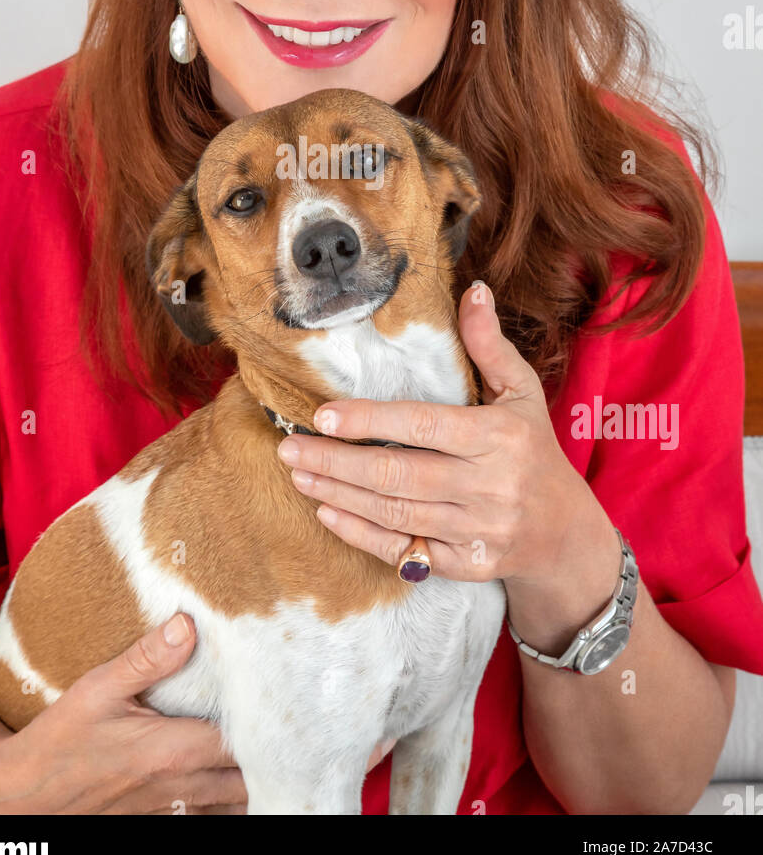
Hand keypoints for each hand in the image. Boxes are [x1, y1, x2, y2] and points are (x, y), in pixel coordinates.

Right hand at [0, 615, 394, 814]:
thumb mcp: (96, 690)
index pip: (260, 745)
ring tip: (349, 754)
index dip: (315, 736)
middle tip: (381, 735)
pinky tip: (282, 776)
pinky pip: (230, 810)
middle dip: (324, 762)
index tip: (366, 720)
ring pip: (257, 799)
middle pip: (273, 778)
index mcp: (177, 750)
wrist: (23, 799)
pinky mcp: (175, 816)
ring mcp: (184, 808)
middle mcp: (190, 785)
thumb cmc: (59, 740)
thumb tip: (191, 621)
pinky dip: (262, 795)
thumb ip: (146, 658)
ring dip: (299, 780)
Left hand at [276, 281, 611, 588]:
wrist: (564, 532)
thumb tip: (474, 289)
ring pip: (395, 512)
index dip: (370, 420)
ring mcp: (475, 530)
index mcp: (498, 438)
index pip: (424, 426)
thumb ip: (490, 345)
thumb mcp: (522, 392)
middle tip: (289, 447)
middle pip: (399, 474)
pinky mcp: (464, 565)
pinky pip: (403, 550)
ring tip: (298, 474)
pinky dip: (361, 533)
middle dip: (337, 462)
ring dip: (339, 494)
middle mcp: (488, 486)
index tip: (324, 414)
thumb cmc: (533, 449)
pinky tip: (327, 511)